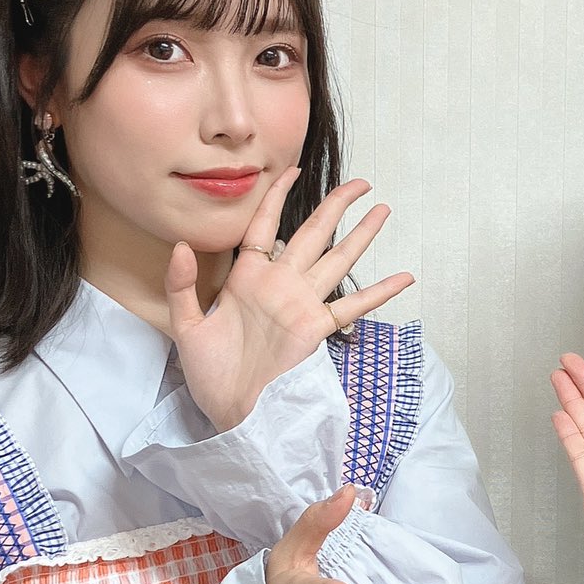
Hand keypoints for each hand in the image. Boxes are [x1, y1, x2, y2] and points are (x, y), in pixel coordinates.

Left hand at [168, 170, 414, 431]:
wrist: (231, 413)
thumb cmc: (209, 374)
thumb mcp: (185, 326)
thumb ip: (181, 285)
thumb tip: (181, 244)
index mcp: (246, 278)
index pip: (263, 225)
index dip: (277, 197)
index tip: (292, 170)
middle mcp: (279, 285)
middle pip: (312, 234)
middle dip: (336, 206)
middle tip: (361, 183)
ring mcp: (301, 305)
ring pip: (336, 260)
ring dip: (360, 235)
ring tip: (383, 210)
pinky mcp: (316, 330)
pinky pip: (351, 306)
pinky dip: (378, 293)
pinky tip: (403, 278)